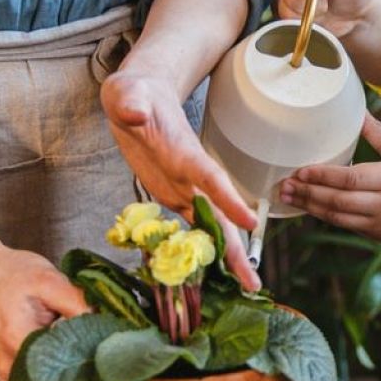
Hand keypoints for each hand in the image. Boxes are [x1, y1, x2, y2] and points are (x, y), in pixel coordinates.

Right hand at [0, 247, 109, 380]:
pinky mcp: (15, 367)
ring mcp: (11, 370)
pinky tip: (93, 368)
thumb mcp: (50, 279)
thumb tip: (111, 324)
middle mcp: (12, 364)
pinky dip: (69, 373)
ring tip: (115, 380)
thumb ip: (80, 303)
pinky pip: (47, 376)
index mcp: (19, 341)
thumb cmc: (12, 274)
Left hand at [100, 69, 259, 290]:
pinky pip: (190, 227)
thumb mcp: (126, 94)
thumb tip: (135, 113)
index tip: (250, 223)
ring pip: (212, 227)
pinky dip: (201, 250)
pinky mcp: (174, 196)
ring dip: (227, 257)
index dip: (229, 199)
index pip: (211, 178)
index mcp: (185, 152)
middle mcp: (192, 175)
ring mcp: (185, 188)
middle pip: (221, 215)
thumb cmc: (134, 94)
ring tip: (245, 286)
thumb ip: (131, 103)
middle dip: (238, 248)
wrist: (141, 98)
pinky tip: (211, 275)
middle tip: (254, 281)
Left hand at [278, 112, 380, 251]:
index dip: (323, 176)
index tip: (301, 170)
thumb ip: (380, 136)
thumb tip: (360, 112)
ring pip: (337, 215)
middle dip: (308, 193)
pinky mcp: (375, 234)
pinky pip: (343, 224)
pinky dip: (323, 215)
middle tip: (284, 184)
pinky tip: (308, 206)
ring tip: (288, 196)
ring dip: (309, 206)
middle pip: (338, 199)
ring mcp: (379, 221)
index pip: (352, 178)